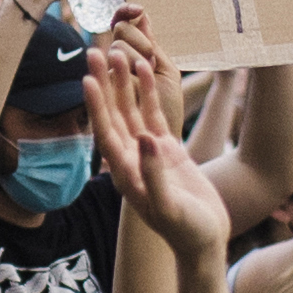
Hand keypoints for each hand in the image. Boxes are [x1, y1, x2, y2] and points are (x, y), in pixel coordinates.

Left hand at [88, 14, 224, 252]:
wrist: (204, 241)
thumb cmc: (186, 230)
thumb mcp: (169, 207)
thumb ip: (154, 174)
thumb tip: (145, 138)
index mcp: (124, 173)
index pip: (105, 133)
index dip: (96, 107)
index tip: (87, 79)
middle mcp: (130, 159)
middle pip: (112, 115)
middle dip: (104, 84)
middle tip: (95, 51)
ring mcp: (148, 152)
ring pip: (131, 110)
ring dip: (123, 83)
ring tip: (118, 51)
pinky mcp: (166, 149)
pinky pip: (154, 114)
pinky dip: (149, 92)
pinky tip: (145, 69)